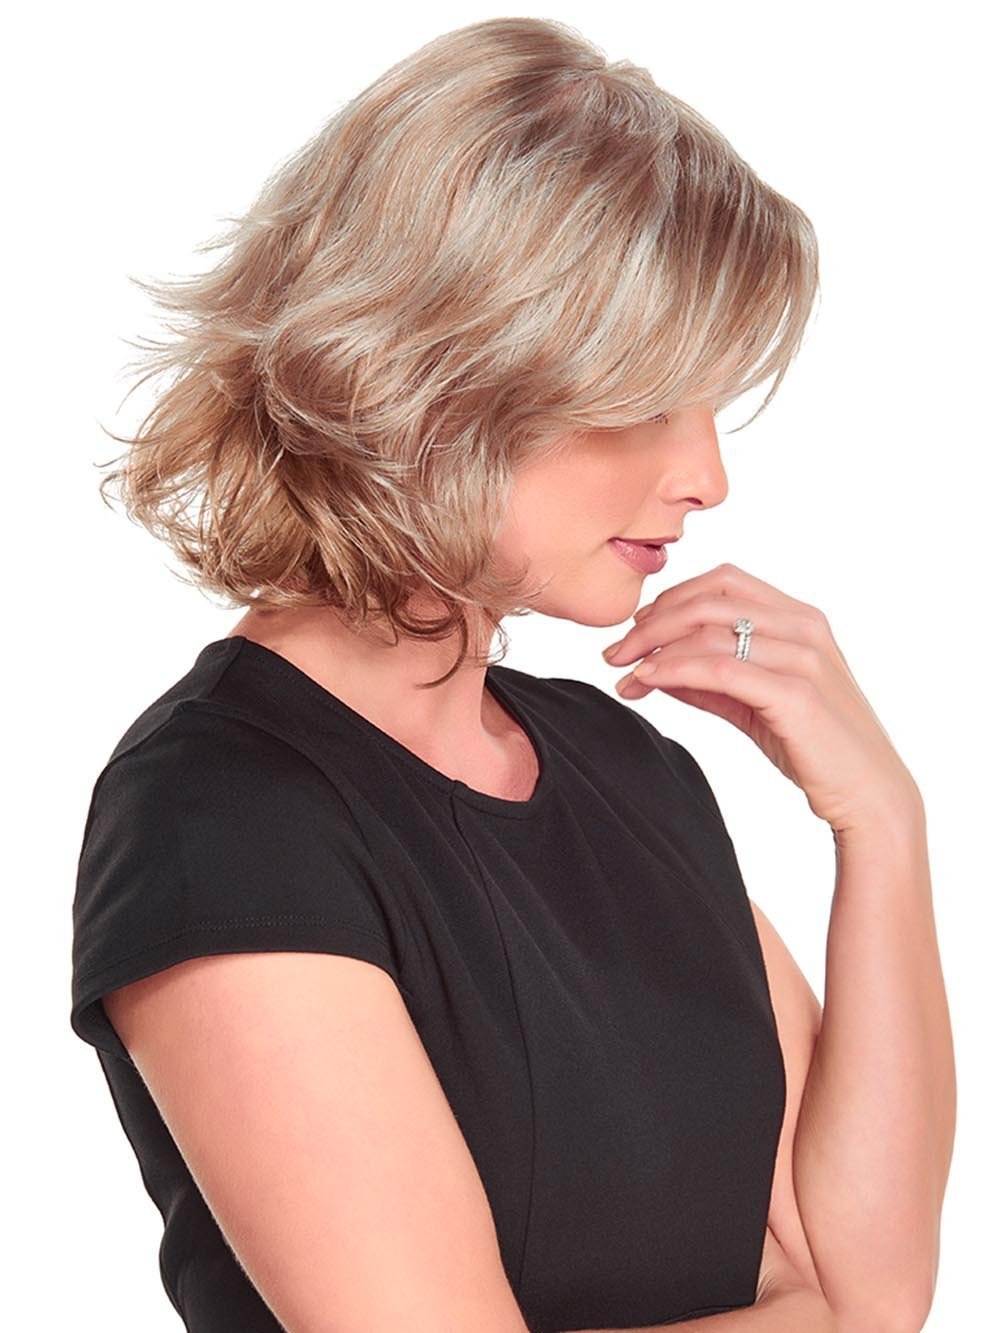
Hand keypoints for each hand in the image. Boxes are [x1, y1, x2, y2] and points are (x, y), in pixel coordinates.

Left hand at [602, 563, 921, 834]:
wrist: (869, 795)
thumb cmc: (817, 748)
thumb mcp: (758, 703)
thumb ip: (712, 681)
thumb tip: (655, 668)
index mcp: (801, 617)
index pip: (723, 582)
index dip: (672, 598)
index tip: (636, 630)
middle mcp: (804, 627)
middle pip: (709, 600)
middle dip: (651, 622)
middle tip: (615, 651)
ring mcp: (803, 657)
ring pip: (709, 632)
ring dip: (654, 648)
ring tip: (623, 671)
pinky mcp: (795, 694)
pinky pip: (719, 669)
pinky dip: (674, 670)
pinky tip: (648, 681)